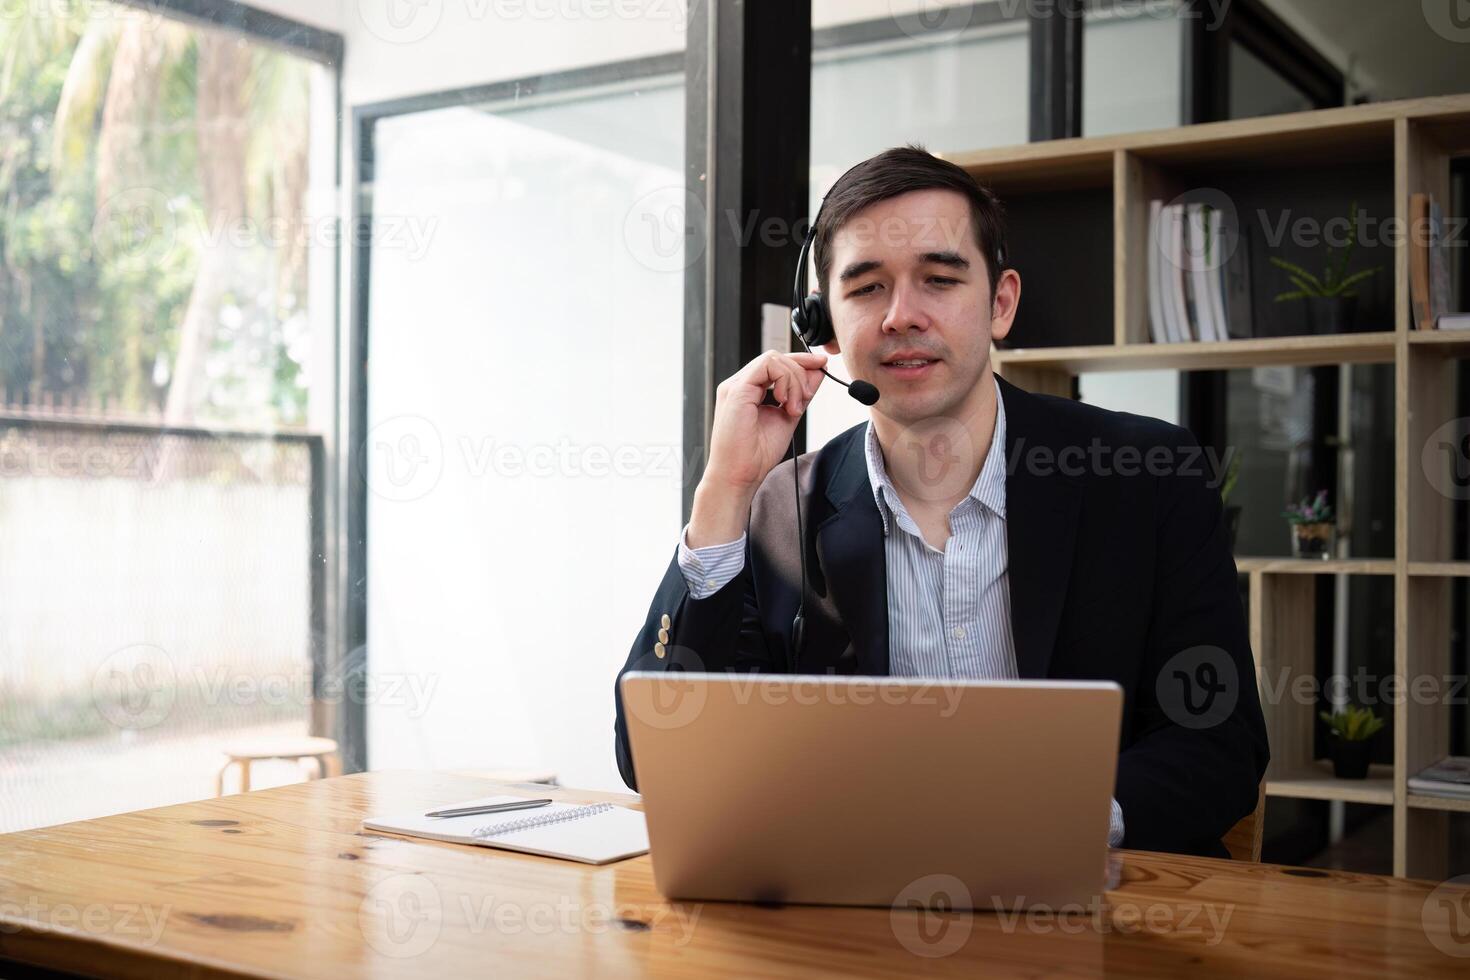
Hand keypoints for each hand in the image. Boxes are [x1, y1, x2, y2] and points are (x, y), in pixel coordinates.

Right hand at [688, 350, 827, 547]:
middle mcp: (740, 384)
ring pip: (773, 358)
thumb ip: (800, 395)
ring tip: (794, 407)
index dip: (801, 361)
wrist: (739, 476)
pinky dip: (784, 380)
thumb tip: (817, 374)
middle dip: (801, 371)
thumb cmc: (756, 455)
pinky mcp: (737, 390)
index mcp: (748, 390)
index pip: (775, 364)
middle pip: (776, 357)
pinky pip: (767, 366)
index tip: (822, 365)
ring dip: (794, 380)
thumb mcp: (787, 417)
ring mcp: (736, 385)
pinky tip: (785, 402)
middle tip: (807, 397)